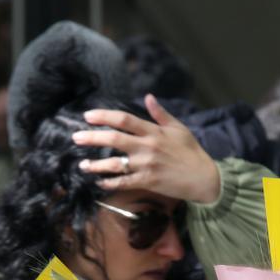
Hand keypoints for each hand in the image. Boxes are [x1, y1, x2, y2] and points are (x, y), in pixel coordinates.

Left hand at [73, 94, 220, 203]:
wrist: (203, 178)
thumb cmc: (191, 152)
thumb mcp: (178, 128)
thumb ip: (160, 114)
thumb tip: (148, 97)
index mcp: (154, 131)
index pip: (124, 119)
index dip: (104, 116)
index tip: (88, 116)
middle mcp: (148, 147)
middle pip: (114, 139)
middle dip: (92, 137)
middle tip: (76, 137)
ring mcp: (146, 165)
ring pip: (114, 164)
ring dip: (96, 165)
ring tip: (82, 165)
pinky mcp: (148, 182)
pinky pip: (123, 182)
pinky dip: (109, 182)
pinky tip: (99, 182)